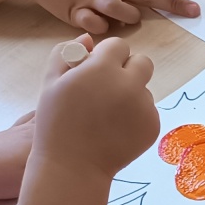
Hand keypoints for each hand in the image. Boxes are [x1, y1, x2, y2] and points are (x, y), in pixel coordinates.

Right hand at [31, 36, 158, 180]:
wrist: (73, 165)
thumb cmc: (56, 122)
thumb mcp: (51, 83)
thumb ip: (66, 54)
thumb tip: (88, 39)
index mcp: (103, 69)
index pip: (118, 45)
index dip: (107, 55)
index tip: (96, 68)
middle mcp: (129, 84)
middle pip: (142, 62)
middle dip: (128, 68)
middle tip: (108, 86)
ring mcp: (145, 106)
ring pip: (144, 88)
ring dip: (131, 93)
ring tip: (106, 114)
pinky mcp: (154, 125)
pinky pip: (148, 110)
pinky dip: (136, 115)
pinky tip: (115, 128)